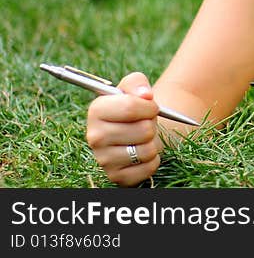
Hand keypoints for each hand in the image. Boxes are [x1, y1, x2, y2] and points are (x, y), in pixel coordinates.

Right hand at [85, 72, 161, 186]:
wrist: (141, 129)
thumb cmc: (137, 107)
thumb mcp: (135, 87)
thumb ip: (137, 83)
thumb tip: (145, 94)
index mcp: (96, 110)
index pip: (130, 107)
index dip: (149, 107)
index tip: (151, 107)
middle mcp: (95, 136)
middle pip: (142, 130)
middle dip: (152, 125)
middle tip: (145, 124)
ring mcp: (103, 159)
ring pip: (146, 150)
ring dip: (154, 143)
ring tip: (144, 138)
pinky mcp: (116, 176)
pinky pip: (148, 168)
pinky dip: (154, 160)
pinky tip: (143, 153)